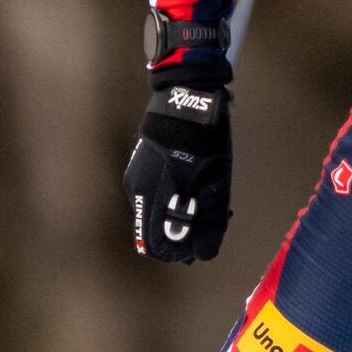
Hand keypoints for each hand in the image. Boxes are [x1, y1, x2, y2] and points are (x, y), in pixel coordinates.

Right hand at [123, 66, 231, 262]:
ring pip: (155, 212)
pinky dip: (173, 199)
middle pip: (153, 230)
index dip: (176, 253)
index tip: (198, 247)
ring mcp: (136, 176)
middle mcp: (136, 190)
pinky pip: (154, 193)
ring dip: (179, 216)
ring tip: (208, 203)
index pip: (153, 244)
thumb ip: (209, 222)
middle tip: (209, 225)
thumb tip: (203, 254)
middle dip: (181, 235)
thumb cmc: (203, 141)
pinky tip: (194, 187)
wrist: (186, 97)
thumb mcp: (215, 183)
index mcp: (151, 197)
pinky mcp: (141, 165)